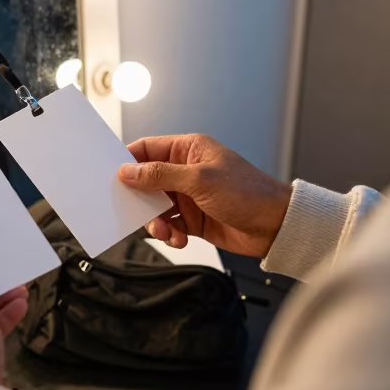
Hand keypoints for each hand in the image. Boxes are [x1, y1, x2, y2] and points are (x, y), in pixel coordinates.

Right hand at [119, 134, 291, 257]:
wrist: (276, 226)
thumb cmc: (248, 193)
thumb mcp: (199, 180)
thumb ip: (160, 175)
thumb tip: (127, 171)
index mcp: (188, 150)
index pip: (146, 150)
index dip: (127, 162)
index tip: (113, 178)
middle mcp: (185, 170)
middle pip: (146, 181)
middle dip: (140, 199)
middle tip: (136, 212)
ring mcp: (188, 196)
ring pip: (155, 207)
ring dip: (155, 222)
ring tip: (166, 232)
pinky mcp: (193, 219)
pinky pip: (168, 225)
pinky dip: (168, 234)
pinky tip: (179, 239)